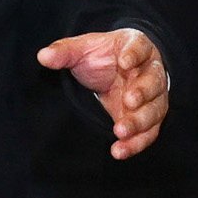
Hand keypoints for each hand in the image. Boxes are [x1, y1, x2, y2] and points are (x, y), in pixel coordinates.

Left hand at [42, 28, 168, 159]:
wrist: (118, 69)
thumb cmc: (104, 56)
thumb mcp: (83, 49)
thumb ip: (65, 51)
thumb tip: (43, 56)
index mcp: (137, 47)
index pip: (140, 47)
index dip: (134, 54)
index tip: (124, 62)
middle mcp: (151, 72)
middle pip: (154, 82)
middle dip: (143, 92)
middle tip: (129, 101)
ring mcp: (154, 97)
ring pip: (154, 110)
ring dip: (139, 122)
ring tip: (120, 132)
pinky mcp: (149, 118)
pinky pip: (148, 132)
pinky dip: (135, 143)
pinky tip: (119, 151)